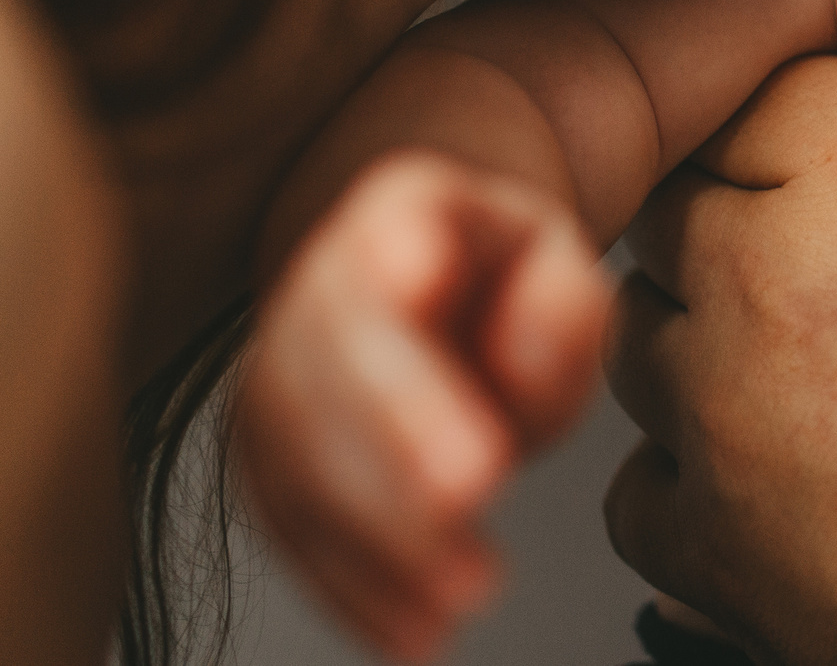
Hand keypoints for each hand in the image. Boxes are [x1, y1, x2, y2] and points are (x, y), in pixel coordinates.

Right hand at [236, 151, 610, 661]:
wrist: (438, 280)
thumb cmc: (508, 278)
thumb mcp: (562, 261)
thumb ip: (560, 301)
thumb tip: (524, 362)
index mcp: (398, 213)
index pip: (385, 246)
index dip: (396, 273)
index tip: (423, 287)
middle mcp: (315, 290)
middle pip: (329, 362)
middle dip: (394, 434)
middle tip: (471, 491)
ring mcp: (280, 374)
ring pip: (300, 457)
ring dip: (378, 537)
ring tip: (462, 597)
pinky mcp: (274, 459)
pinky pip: (298, 530)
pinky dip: (355, 589)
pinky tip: (413, 634)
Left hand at [603, 0, 836, 665]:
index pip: (767, 55)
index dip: (829, 85)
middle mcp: (774, 263)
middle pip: (699, 169)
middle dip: (768, 185)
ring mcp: (724, 407)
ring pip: (656, 307)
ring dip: (723, 312)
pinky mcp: (710, 536)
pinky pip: (639, 467)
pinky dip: (697, 463)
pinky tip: (814, 462)